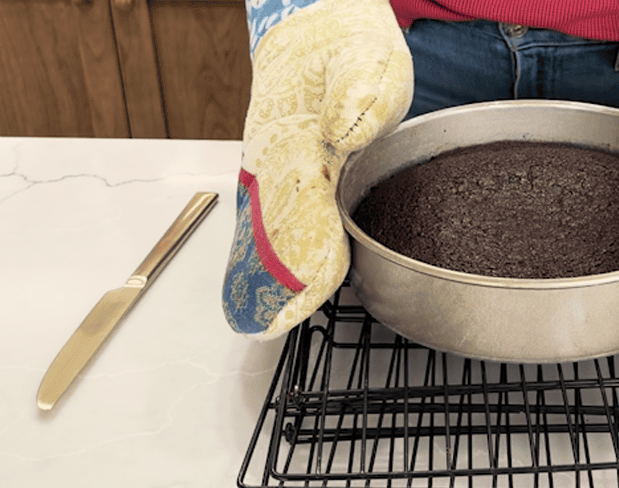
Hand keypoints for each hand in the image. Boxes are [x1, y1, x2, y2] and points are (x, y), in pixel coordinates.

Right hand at [223, 0, 412, 337]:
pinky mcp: (273, 171)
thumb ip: (357, 96)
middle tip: (264, 327)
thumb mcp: (367, 61)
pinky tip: (255, 282)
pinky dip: (256, 253)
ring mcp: (269, 166)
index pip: (305, 209)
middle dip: (271, 281)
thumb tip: (341, 134)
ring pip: (258, 227)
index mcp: (301, 136)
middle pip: (272, 229)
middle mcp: (277, 158)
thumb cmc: (346, 45)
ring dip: (256, 275)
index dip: (306, 256)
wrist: (315, 23)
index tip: (306, 292)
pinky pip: (260, 219)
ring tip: (251, 320)